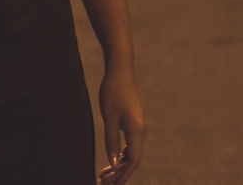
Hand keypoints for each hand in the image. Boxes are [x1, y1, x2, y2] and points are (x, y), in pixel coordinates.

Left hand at [97, 66, 144, 184]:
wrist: (120, 70)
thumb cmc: (113, 91)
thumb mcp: (109, 117)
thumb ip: (111, 141)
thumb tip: (114, 163)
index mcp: (136, 130)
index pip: (133, 161)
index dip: (124, 176)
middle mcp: (139, 130)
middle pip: (133, 160)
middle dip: (120, 174)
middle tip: (103, 183)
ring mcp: (136, 126)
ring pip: (131, 153)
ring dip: (119, 166)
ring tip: (104, 176)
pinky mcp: (132, 122)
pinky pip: (129, 145)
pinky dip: (120, 155)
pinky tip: (110, 161)